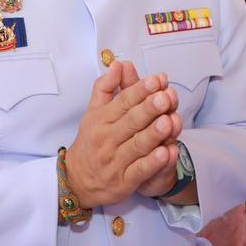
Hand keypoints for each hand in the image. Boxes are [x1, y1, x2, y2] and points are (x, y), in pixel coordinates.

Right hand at [64, 61, 181, 207]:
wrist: (77, 180)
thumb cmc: (91, 141)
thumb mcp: (93, 112)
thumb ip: (106, 87)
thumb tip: (118, 63)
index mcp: (101, 120)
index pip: (122, 102)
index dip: (140, 91)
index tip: (156, 80)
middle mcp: (107, 139)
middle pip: (131, 122)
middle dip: (149, 109)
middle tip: (165, 97)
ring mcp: (115, 161)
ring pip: (137, 145)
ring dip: (153, 134)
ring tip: (168, 122)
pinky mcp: (124, 181)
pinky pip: (140, 171)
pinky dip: (152, 163)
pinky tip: (166, 153)